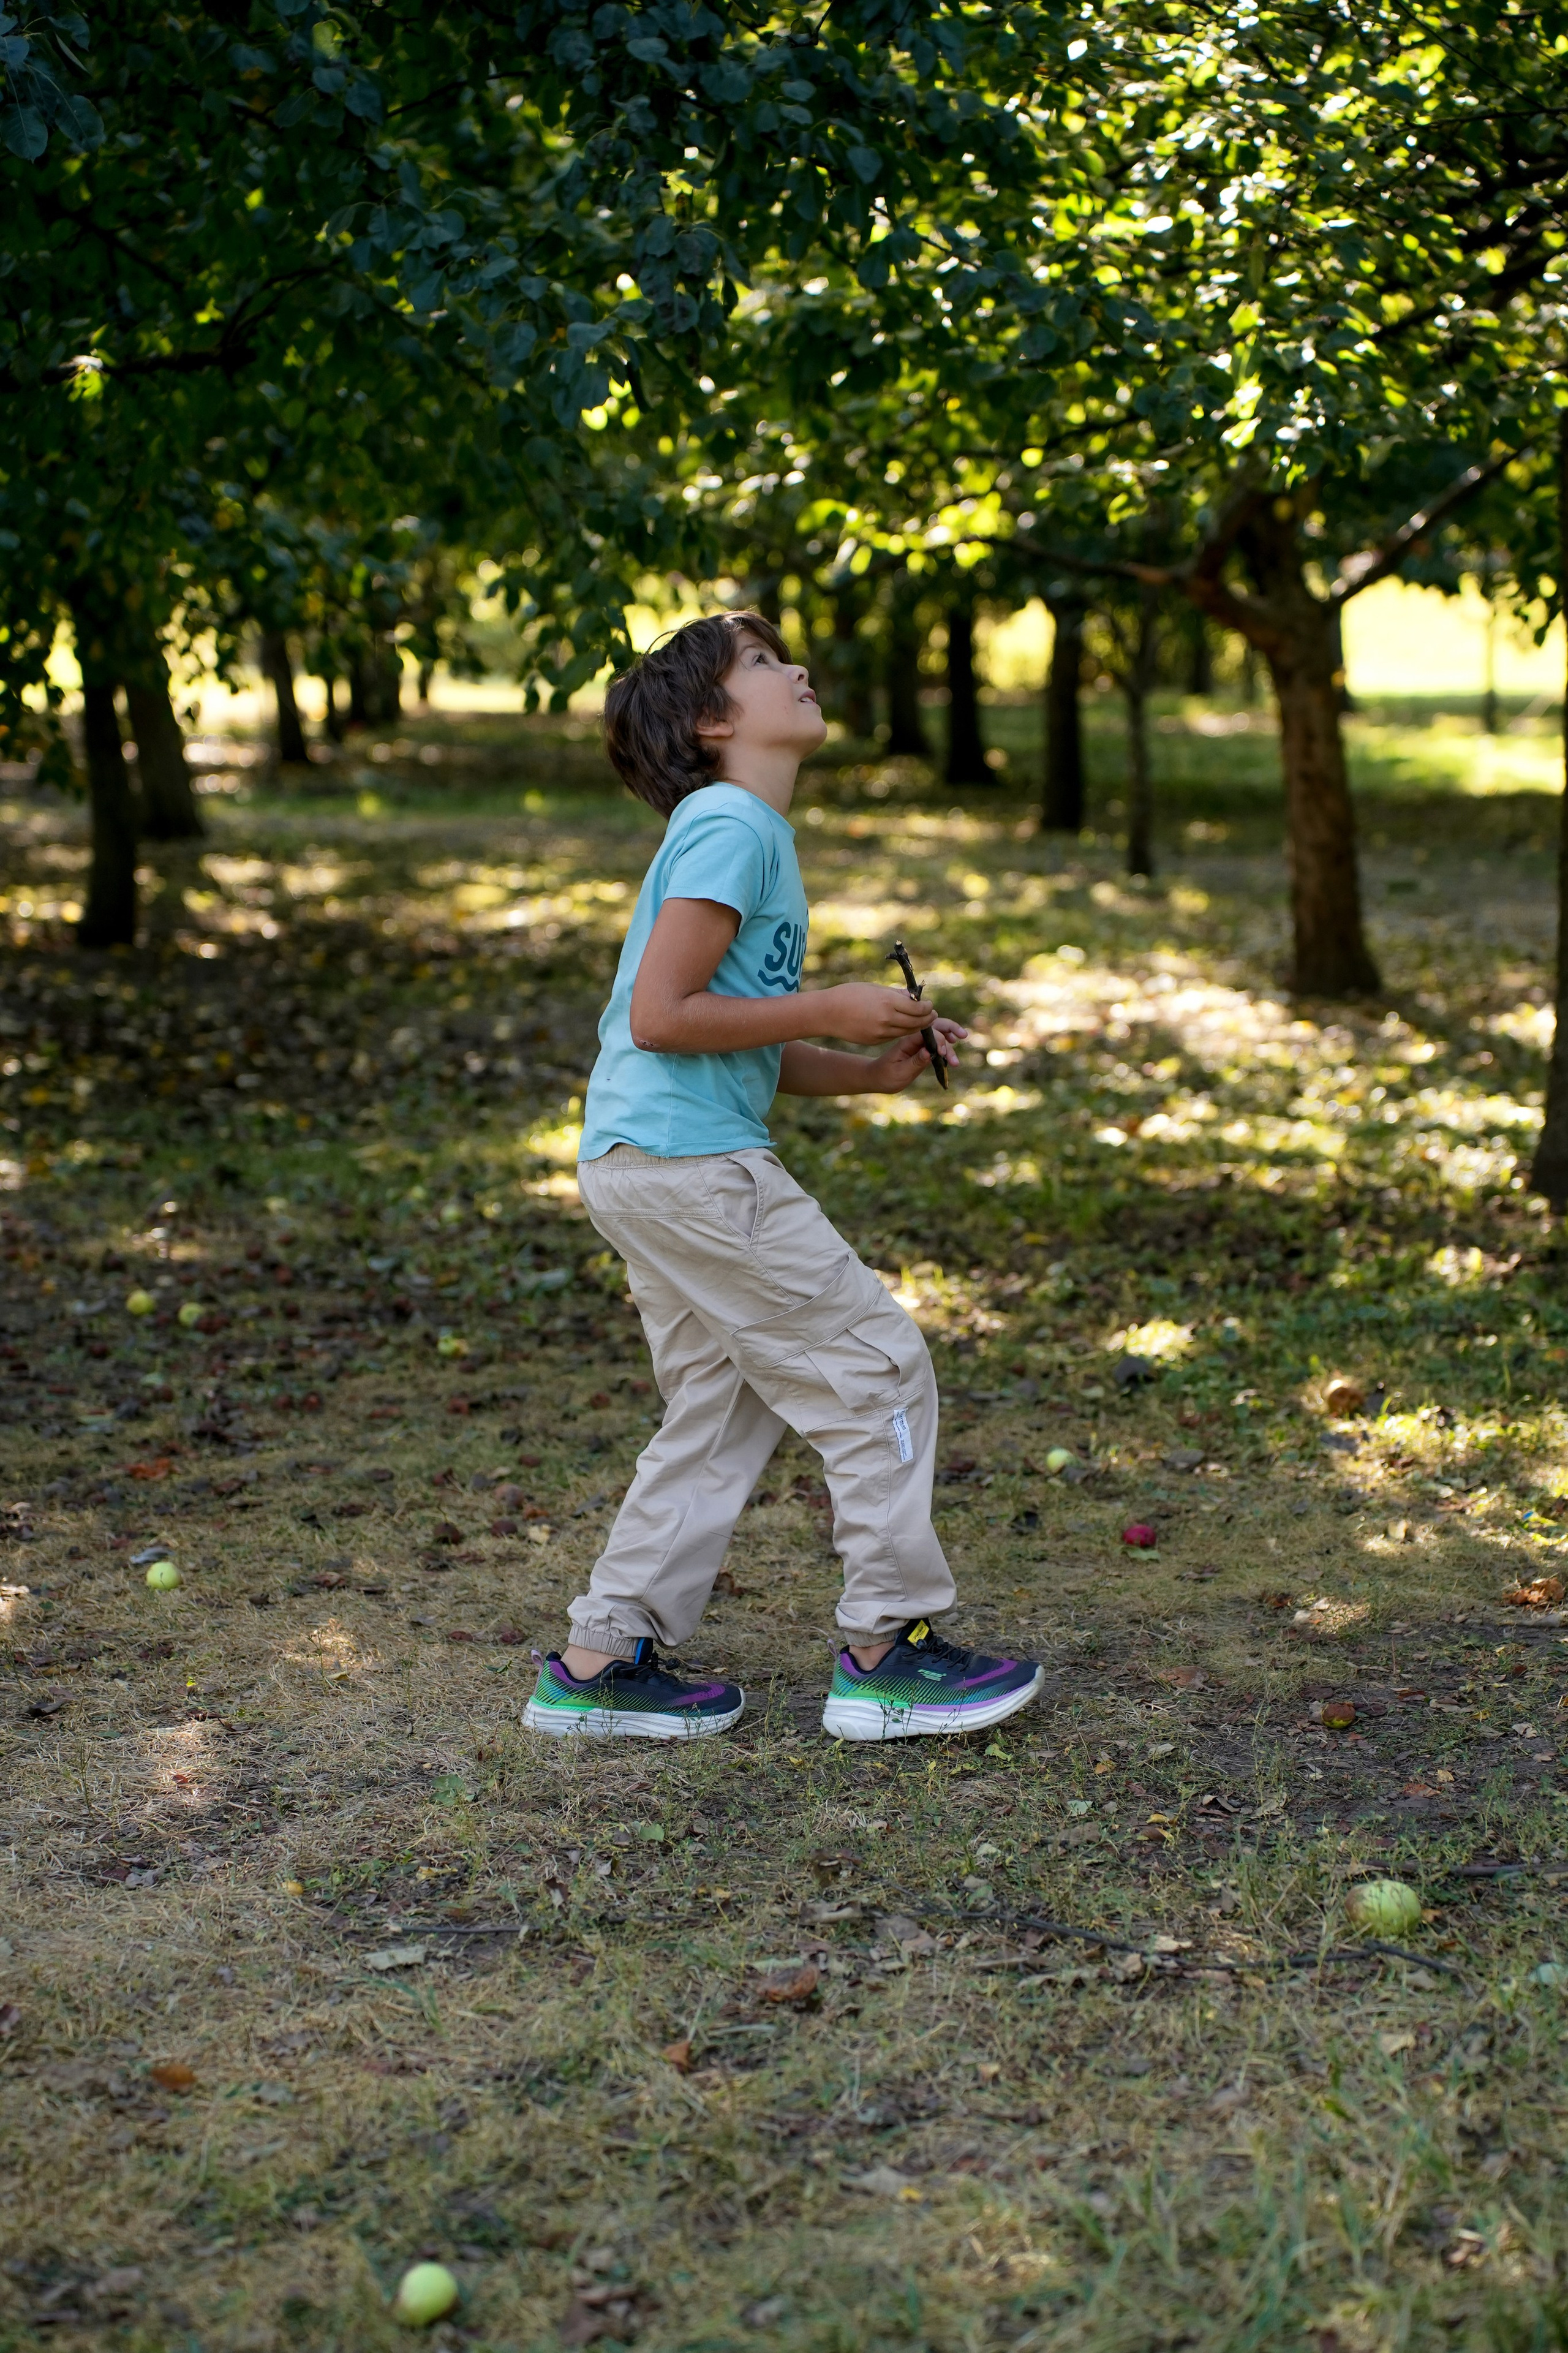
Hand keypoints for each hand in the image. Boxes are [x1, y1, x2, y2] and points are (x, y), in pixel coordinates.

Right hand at [816, 981, 939, 1044]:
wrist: (827, 1013)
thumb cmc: (849, 994)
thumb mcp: (874, 988)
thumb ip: (895, 994)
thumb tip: (913, 997)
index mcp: (887, 1001)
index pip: (918, 1008)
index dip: (927, 1007)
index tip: (929, 1004)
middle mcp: (886, 1018)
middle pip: (917, 1022)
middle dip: (927, 1018)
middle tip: (932, 1013)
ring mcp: (881, 1032)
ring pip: (907, 1031)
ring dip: (917, 1026)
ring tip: (922, 1020)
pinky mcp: (875, 1040)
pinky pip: (894, 1036)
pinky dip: (902, 1030)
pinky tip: (904, 1025)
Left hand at [865, 1015, 965, 1092]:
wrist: (876, 1077)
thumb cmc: (886, 1075)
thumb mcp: (900, 1072)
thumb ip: (916, 1062)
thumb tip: (929, 1052)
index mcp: (907, 1041)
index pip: (927, 1032)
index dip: (939, 1039)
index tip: (943, 1053)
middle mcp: (913, 1038)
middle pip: (935, 1026)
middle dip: (950, 1029)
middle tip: (963, 1035)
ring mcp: (918, 1043)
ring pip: (938, 1036)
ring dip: (949, 1044)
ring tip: (956, 1061)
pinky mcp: (921, 1050)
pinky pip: (935, 1045)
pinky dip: (945, 1049)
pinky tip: (951, 1058)